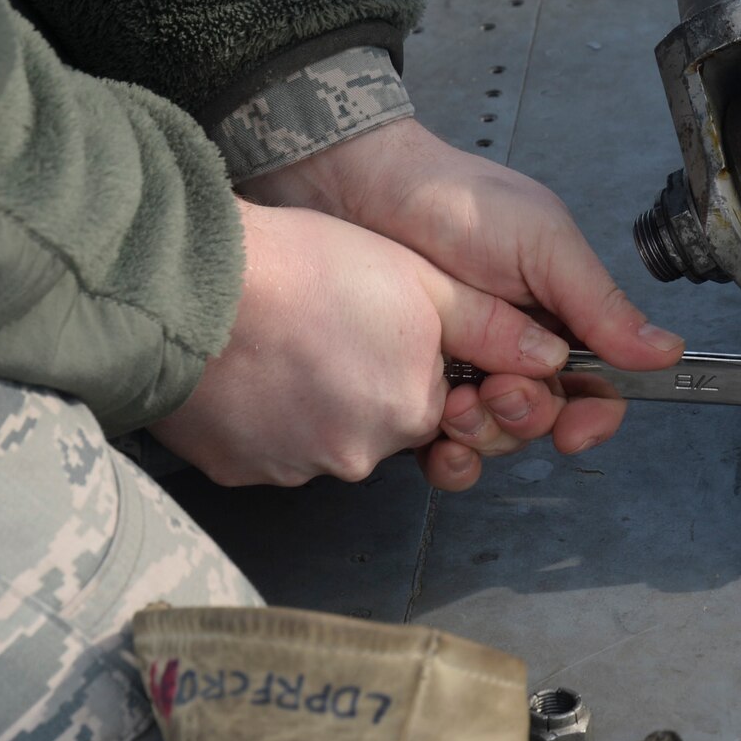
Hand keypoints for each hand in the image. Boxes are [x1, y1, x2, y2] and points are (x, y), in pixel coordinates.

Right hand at [149, 201, 571, 488]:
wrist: (193, 284)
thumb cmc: (305, 271)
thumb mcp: (422, 282)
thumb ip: (492, 329)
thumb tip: (548, 359)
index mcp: (411, 413)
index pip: (439, 406)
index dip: (420, 365)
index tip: (389, 329)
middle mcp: (359, 456)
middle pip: (381, 424)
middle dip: (369, 382)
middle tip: (333, 325)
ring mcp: (293, 468)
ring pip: (321, 434)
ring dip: (314, 396)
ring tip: (287, 335)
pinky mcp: (237, 469)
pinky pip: (264, 444)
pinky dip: (263, 411)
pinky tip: (251, 364)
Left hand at [242, 118, 684, 483]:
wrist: (366, 190)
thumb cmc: (459, 201)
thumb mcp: (546, 246)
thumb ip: (602, 306)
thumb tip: (666, 350)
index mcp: (560, 321)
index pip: (595, 389)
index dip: (592, 417)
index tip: (575, 429)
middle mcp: (517, 352)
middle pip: (544, 420)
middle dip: (526, 417)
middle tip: (498, 388)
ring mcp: (466, 372)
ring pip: (495, 438)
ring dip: (483, 434)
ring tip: (457, 400)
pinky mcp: (417, 386)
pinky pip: (439, 446)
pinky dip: (445, 456)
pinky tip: (435, 441)